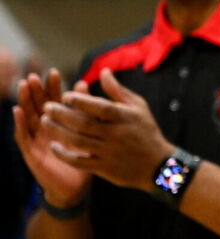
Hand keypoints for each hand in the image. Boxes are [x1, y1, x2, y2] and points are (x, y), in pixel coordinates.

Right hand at [12, 69, 91, 206]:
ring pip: (29, 117)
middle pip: (39, 106)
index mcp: (60, 123)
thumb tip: (85, 83)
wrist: (76, 187)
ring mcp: (36, 140)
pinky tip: (16, 111)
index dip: (53, 87)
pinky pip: (22, 136)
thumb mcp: (86, 132)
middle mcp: (46, 129)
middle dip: (36, 90)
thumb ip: (84, 109)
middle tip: (35, 75)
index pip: (55, 101)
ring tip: (24, 86)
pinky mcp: (30, 153)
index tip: (54, 72)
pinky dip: (19, 123)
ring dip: (25, 101)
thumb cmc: (82, 157)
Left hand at [41, 68, 172, 191]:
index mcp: (124, 117)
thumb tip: (103, 71)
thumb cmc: (146, 131)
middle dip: (62, 114)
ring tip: (44, 122)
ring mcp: (108, 152)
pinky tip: (53, 146)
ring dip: (58, 131)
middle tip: (47, 107)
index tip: (65, 95)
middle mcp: (115, 134)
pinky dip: (64, 154)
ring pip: (77, 141)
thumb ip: (118, 91)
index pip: (99, 107)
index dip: (81, 101)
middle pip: (84, 123)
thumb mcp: (138, 107)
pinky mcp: (103, 167)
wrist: (157, 164)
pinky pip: (79, 161)